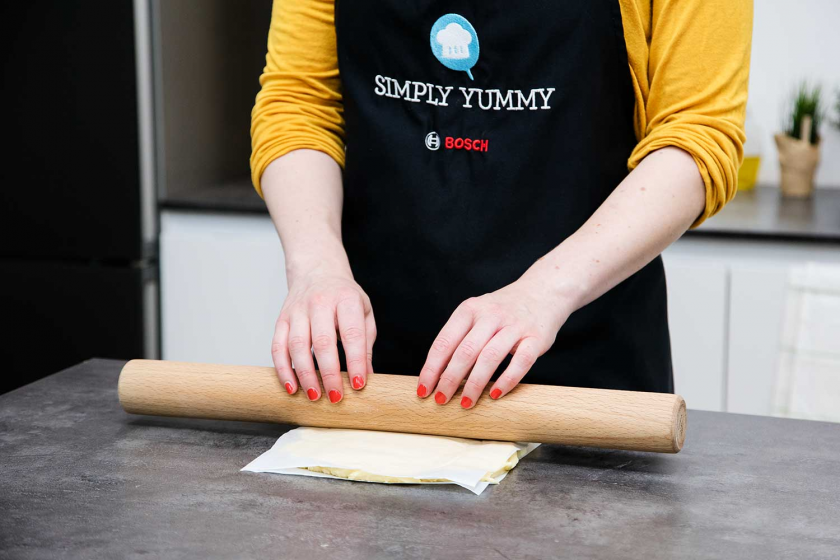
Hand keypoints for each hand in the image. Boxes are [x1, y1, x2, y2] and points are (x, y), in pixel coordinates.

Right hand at [272, 265, 375, 403]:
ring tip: (314, 395)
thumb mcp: (364, 312)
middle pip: (323, 342)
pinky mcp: (281, 319)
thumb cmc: (344, 296)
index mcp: (346, 299)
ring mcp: (297, 310)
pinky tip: (291, 386)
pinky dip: (282, 369)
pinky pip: (277, 346)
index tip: (358, 384)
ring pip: (297, 346)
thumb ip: (366, 343)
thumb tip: (367, 376)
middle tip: (336, 397)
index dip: (355, 361)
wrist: (317, 271)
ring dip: (305, 375)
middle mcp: (320, 303)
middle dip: (329, 373)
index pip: (352, 334)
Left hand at [417, 274, 572, 407]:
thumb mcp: (477, 314)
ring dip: (475, 384)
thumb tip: (439, 375)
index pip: (444, 342)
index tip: (423, 389)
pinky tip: (496, 394)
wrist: (543, 292)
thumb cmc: (503, 311)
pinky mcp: (536, 338)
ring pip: (490, 357)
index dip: (432, 368)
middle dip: (450, 379)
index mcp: (470, 309)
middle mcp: (491, 315)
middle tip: (441, 400)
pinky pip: (521, 362)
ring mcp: (514, 326)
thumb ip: (461, 338)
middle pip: (465, 351)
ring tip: (466, 403)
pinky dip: (507, 380)